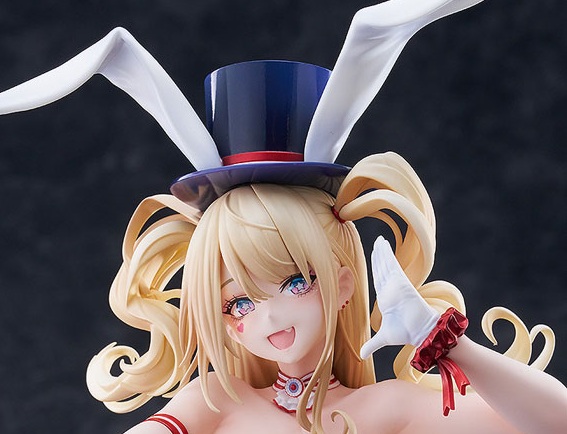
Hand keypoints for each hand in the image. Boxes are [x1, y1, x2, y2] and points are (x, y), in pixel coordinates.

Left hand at [360, 236, 439, 358]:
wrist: (421, 332)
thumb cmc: (406, 333)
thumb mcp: (384, 338)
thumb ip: (372, 344)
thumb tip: (361, 355)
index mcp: (386, 297)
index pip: (378, 279)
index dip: (375, 267)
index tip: (373, 256)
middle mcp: (390, 289)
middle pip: (382, 268)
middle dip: (379, 255)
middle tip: (376, 242)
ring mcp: (396, 284)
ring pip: (387, 265)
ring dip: (382, 252)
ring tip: (379, 240)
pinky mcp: (402, 282)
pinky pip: (393, 266)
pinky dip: (388, 256)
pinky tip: (384, 246)